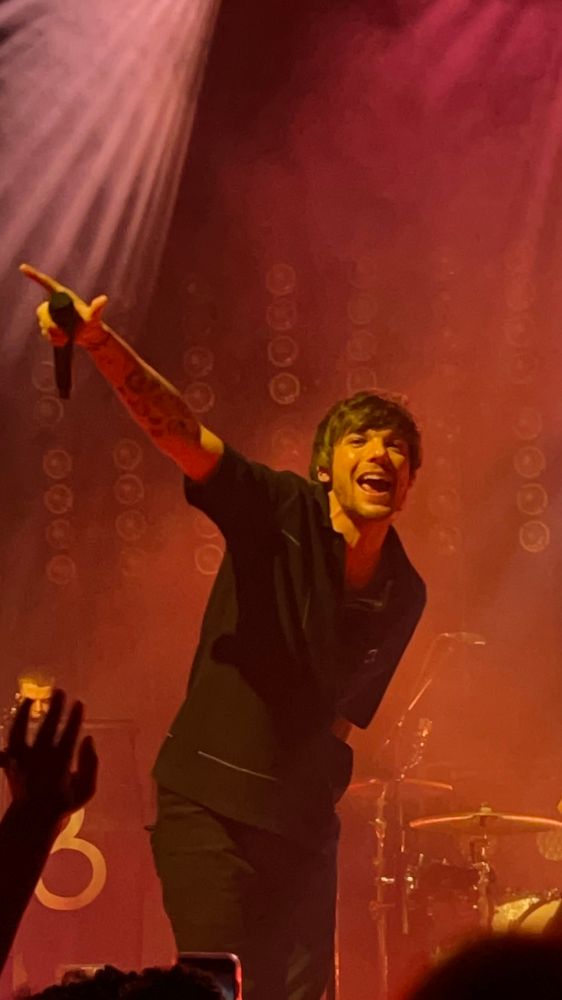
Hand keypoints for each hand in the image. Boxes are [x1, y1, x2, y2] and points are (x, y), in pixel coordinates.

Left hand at [0, 689, 97, 817]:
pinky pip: (11, 737)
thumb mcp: (86, 790)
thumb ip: (91, 765)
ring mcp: (21, 761)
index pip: (68, 736)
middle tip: (60, 691)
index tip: (79, 703)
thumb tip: (88, 739)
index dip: (74, 718)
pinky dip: (16, 722)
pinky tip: (22, 708)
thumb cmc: (63, 802)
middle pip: (46, 729)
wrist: (32, 819)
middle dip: (54, 709)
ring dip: (27, 713)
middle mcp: (38, 762)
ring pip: (22, 732)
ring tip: (33, 697)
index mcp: (59, 767)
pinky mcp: (10, 761)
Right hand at [20, 263, 108, 347]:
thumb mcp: (94, 316)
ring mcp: (51, 315)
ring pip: (42, 324)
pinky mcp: (49, 325)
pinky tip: (63, 340)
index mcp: (62, 296)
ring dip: (53, 334)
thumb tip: (104, 299)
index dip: (34, 275)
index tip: (22, 267)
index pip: (46, 283)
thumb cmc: (92, 323)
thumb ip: (97, 308)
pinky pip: (45, 333)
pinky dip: (53, 339)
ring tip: (67, 337)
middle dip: (50, 325)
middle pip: (41, 311)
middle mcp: (54, 304)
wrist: (89, 336)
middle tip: (64, 334)